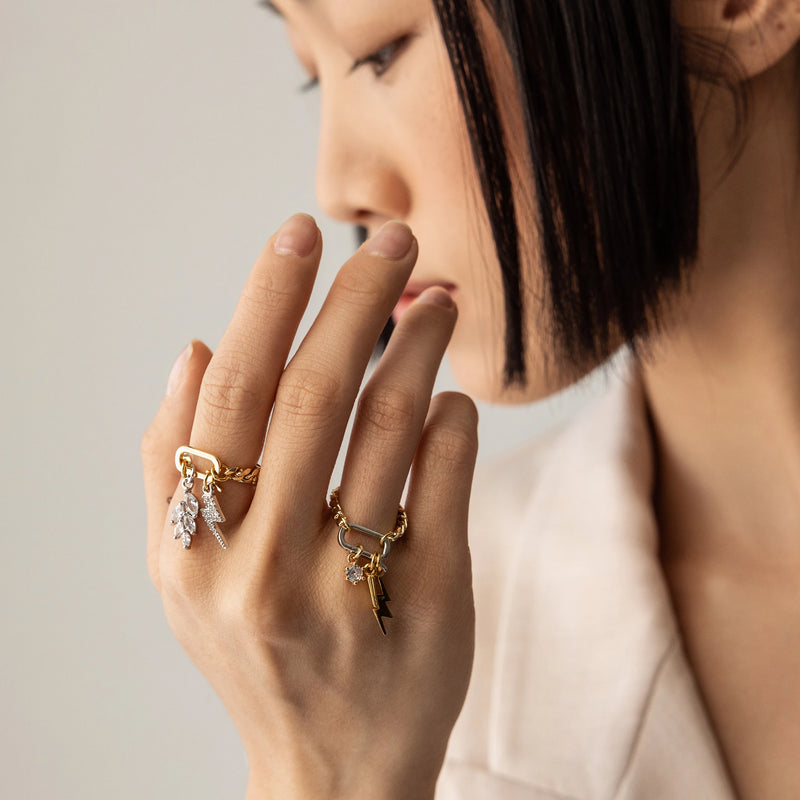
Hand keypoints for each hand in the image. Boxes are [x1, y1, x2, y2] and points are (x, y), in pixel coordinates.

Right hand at [141, 215, 478, 799]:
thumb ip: (168, 466)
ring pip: (390, 429)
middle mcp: (265, 570)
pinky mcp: (429, 608)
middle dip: (356, 299)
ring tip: (437, 300)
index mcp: (195, 550)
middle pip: (314, 395)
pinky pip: (449, 488)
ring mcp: (351, 591)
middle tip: (393, 239)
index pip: (233, 393)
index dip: (269, 300)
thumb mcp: (178, 576)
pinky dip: (455, 425)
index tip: (302, 234)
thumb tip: (191, 349)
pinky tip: (452, 398)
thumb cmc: (252, 653)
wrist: (330, 773)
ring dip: (417, 346)